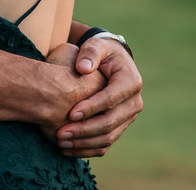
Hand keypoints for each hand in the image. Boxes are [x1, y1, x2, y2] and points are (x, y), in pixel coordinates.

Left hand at [55, 36, 143, 157]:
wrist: (110, 62)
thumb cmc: (100, 52)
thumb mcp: (96, 45)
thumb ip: (89, 53)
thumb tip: (83, 69)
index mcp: (130, 81)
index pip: (111, 99)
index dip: (91, 108)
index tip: (70, 113)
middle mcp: (134, 102)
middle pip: (110, 122)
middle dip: (84, 129)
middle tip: (61, 133)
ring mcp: (128, 116)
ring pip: (108, 136)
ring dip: (84, 142)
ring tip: (61, 143)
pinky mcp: (120, 126)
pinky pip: (106, 143)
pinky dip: (87, 149)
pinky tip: (68, 149)